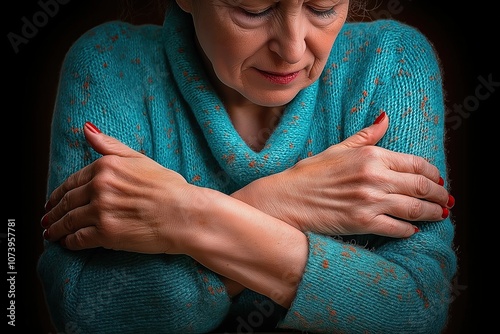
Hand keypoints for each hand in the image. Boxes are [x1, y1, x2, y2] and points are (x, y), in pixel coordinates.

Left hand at [41, 122, 198, 252]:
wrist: (185, 214)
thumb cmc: (169, 187)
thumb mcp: (139, 159)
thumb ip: (110, 145)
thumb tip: (87, 129)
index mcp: (106, 167)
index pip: (72, 182)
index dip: (59, 194)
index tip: (53, 201)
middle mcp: (99, 187)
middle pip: (67, 202)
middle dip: (53, 213)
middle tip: (47, 220)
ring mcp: (101, 211)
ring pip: (68, 221)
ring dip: (56, 229)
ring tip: (51, 234)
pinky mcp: (106, 234)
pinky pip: (78, 239)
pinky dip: (69, 243)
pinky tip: (66, 244)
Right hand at [232, 112, 453, 237]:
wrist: (286, 199)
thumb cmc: (309, 173)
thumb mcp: (338, 149)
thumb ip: (366, 136)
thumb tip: (385, 118)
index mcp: (371, 156)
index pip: (415, 163)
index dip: (433, 173)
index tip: (438, 179)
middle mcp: (375, 177)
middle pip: (421, 186)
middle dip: (439, 194)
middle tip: (446, 200)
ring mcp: (369, 201)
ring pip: (414, 209)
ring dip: (432, 213)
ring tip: (440, 215)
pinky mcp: (362, 222)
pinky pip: (396, 229)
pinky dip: (408, 231)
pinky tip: (412, 230)